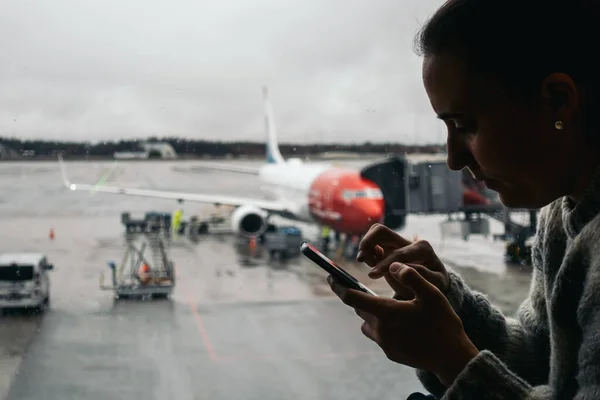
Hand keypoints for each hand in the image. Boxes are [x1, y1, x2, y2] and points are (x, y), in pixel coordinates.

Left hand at [328, 264, 478, 386]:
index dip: (338, 286)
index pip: (352, 298)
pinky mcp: (390, 353)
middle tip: (367, 288)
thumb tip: (393, 265)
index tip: (331, 276)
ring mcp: (385, 344)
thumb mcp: (432, 295)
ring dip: (371, 312)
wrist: (452, 359)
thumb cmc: (443, 324)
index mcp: (387, 313)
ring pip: (367, 322)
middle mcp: (381, 330)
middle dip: (361, 297)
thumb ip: (412, 277)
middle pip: (360, 309)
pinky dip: (381, 325)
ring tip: (387, 305)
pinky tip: (399, 322)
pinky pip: (377, 335)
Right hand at [357, 224, 448, 299]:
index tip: (372, 275)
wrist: (433, 283)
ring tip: (366, 262)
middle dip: (367, 243)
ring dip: (365, 246)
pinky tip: (370, 263)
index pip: (398, 253)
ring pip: (375, 233)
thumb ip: (419, 275)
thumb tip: (397, 267)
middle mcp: (408, 241)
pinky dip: (367, 250)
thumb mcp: (434, 284)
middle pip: (381, 231)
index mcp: (422, 249)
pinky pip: (373, 241)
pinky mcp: (389, 247)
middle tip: (361, 260)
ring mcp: (398, 242)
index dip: (384, 264)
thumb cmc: (434, 284)